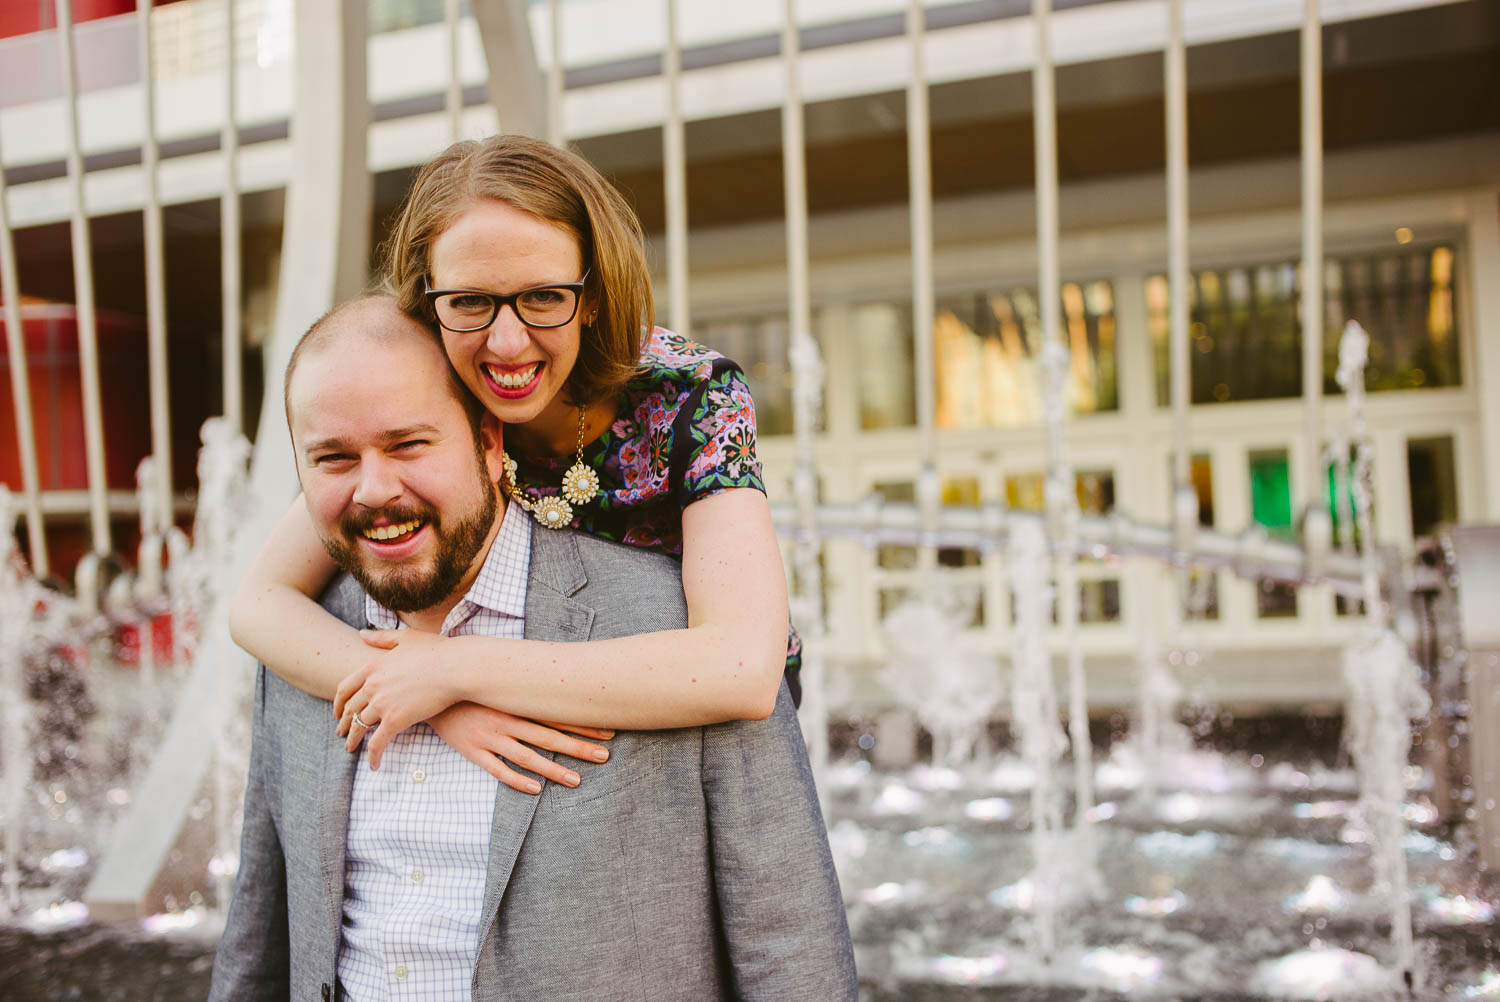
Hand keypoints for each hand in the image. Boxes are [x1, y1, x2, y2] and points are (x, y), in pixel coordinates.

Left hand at [334, 629, 464, 767]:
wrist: (456, 667)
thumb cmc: (437, 650)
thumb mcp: (406, 637)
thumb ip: (381, 637)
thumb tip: (361, 634)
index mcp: (372, 667)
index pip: (345, 688)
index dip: (338, 703)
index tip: (338, 712)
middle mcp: (373, 686)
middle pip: (350, 709)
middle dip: (343, 722)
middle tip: (341, 732)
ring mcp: (383, 704)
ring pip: (360, 726)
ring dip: (353, 739)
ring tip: (350, 748)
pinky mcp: (396, 720)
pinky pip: (378, 743)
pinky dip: (373, 755)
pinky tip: (374, 765)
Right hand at [428, 703, 615, 794]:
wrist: (431, 692)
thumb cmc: (472, 688)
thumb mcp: (500, 684)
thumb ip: (525, 689)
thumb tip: (556, 687)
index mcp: (515, 702)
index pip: (556, 715)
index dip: (583, 724)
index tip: (608, 730)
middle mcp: (506, 720)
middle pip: (549, 737)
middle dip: (578, 746)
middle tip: (605, 755)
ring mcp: (490, 737)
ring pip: (528, 757)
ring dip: (554, 769)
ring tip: (577, 780)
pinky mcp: (473, 751)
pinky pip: (498, 769)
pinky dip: (517, 780)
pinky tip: (537, 789)